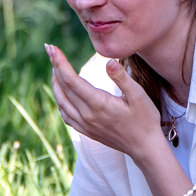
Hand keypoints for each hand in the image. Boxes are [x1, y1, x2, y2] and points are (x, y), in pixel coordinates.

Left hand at [45, 44, 171, 163]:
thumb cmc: (145, 119)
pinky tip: (63, 93)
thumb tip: (109, 62)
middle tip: (50, 49)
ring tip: (55, 67)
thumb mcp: (139, 96)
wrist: (145, 147)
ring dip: (55, 83)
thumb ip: (122, 78)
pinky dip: (60, 100)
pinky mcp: (86, 131)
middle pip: (63, 88)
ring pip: (61, 102)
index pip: (71, 80)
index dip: (60, 62)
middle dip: (55, 66)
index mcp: (98, 104)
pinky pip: (66, 115)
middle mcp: (87, 116)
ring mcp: (85, 125)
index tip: (52, 48)